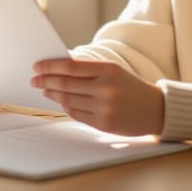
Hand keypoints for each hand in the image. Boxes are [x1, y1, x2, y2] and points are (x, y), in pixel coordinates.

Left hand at [32, 59, 163, 135]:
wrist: (156, 109)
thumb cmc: (130, 87)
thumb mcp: (114, 71)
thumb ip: (88, 69)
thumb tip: (58, 68)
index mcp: (108, 69)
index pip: (71, 66)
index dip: (51, 66)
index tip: (37, 66)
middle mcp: (105, 88)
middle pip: (65, 84)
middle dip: (46, 81)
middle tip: (35, 79)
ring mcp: (104, 107)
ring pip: (68, 100)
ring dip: (53, 95)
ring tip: (46, 90)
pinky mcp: (103, 124)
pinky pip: (76, 114)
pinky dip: (66, 107)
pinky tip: (62, 102)